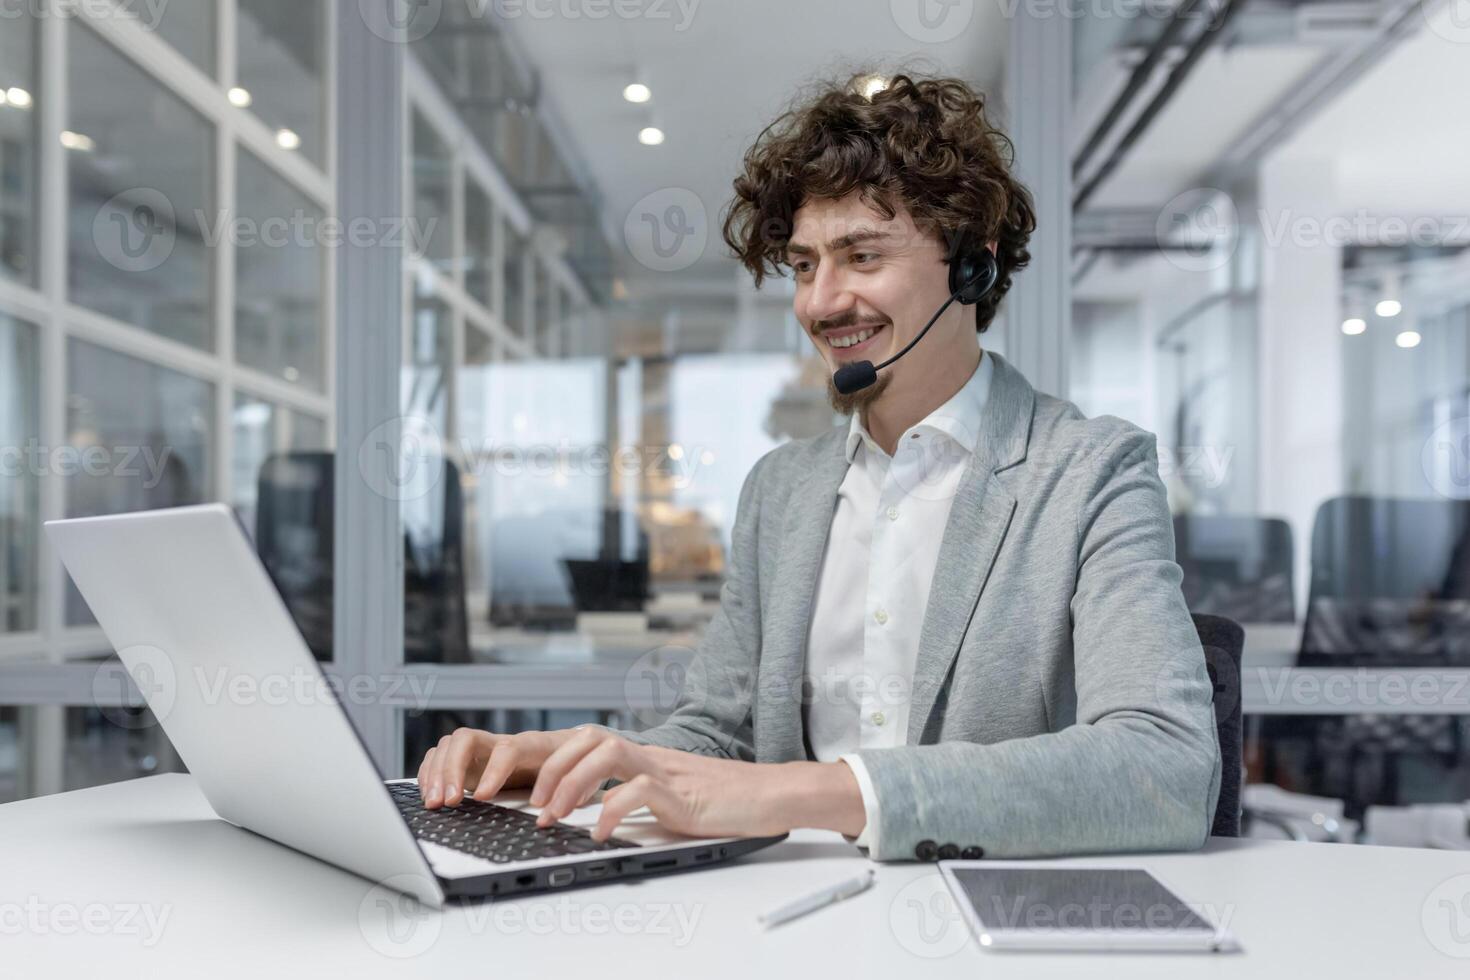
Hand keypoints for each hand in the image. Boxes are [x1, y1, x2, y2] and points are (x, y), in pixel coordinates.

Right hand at [415, 727, 573, 808]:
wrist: (564, 750)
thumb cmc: (567, 766)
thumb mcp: (571, 778)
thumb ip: (564, 792)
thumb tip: (554, 812)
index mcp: (531, 744)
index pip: (508, 749)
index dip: (493, 771)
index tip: (482, 796)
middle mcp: (499, 741)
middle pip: (466, 739)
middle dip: (452, 770)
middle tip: (448, 801)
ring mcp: (480, 749)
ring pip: (449, 745)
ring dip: (436, 774)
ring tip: (434, 803)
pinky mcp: (466, 760)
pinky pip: (439, 756)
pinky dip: (429, 774)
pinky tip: (429, 794)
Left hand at [527, 726, 861, 841]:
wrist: (770, 795)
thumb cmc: (725, 798)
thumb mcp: (670, 793)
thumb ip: (638, 793)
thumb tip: (600, 808)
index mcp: (646, 755)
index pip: (589, 739)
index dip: (555, 761)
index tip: (537, 795)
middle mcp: (652, 755)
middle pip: (589, 738)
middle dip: (553, 769)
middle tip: (538, 807)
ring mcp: (667, 770)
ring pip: (608, 753)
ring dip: (574, 784)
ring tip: (559, 816)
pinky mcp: (683, 792)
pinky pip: (639, 790)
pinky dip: (611, 811)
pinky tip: (601, 832)